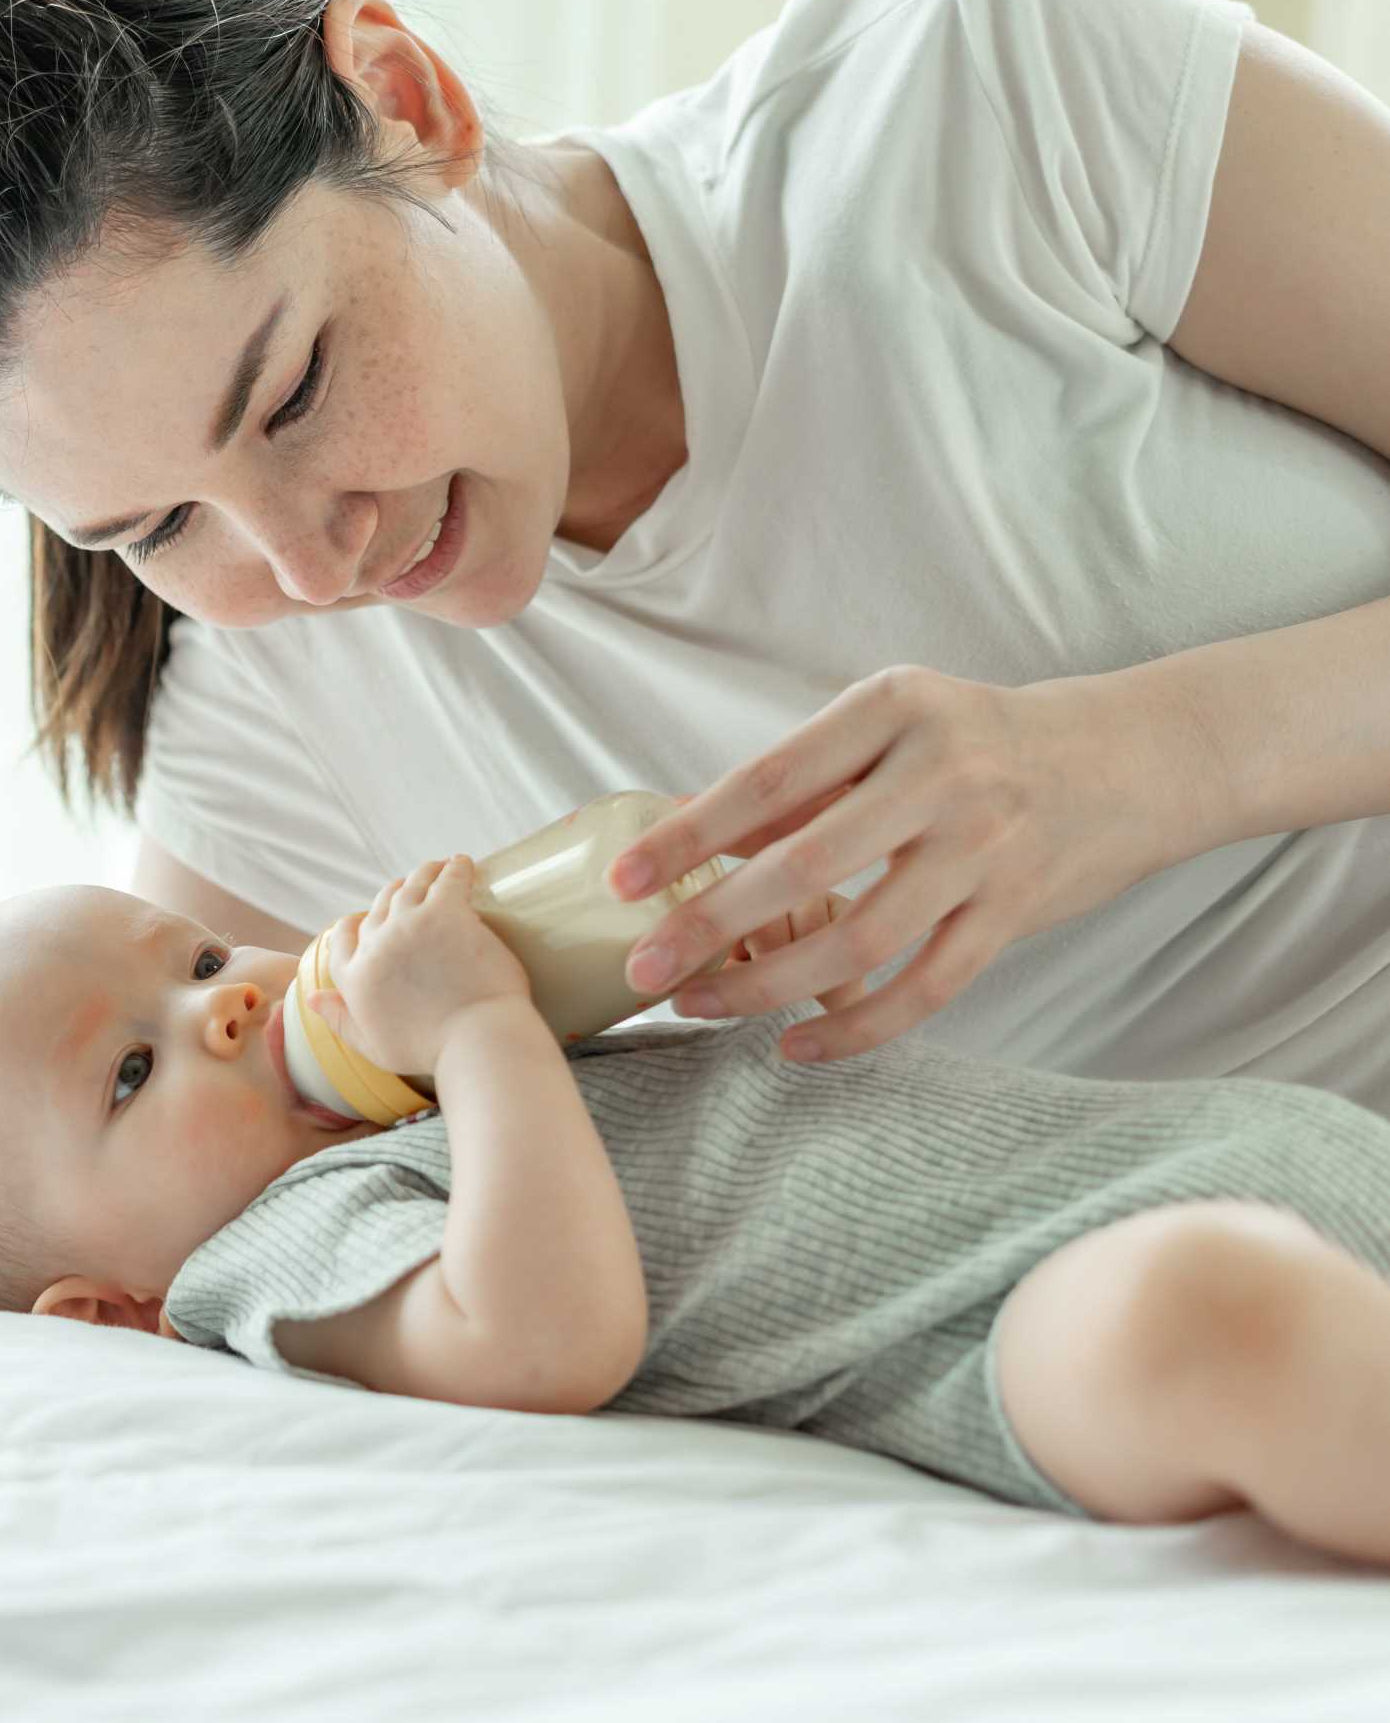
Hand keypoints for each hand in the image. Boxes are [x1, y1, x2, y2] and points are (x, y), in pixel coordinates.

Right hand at [305, 854, 531, 1074]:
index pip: (343, 939)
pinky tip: (461, 863)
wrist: (477, 1042)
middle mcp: (374, 946)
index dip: (355, 924)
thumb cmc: (432, 1051)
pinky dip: (455, 867)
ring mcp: (409, 924)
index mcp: (355, 978)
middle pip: (379, 907)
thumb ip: (340, 1021)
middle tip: (411, 889)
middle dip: (392, 894)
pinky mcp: (446, 912)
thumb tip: (311, 999)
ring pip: (411, 885)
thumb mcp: (374, 1047)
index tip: (367, 918)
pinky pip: (448, 878)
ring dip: (424, 873)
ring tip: (438, 869)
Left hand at [601, 667, 1187, 1062]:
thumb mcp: (892, 726)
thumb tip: (691, 834)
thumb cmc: (980, 740)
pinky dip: (855, 1027)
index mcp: (894, 708)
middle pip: (805, 866)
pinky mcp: (1017, 911)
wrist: (1132, 756)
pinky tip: (796, 1044)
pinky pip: (925, 988)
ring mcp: (986, 847)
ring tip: (698, 1004)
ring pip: (860, 938)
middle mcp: (943, 773)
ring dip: (766, 984)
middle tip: (643, 967)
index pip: (768, 780)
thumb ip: (804, 780)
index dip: (688, 836)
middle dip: (709, 924)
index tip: (620, 880)